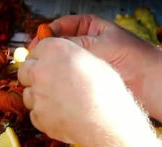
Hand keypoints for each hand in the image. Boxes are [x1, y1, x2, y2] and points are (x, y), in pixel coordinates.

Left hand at [17, 37, 134, 144]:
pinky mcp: (36, 115)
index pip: (38, 48)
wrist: (105, 121)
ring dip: (39, 96)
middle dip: (33, 74)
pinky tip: (61, 114)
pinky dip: (44, 114)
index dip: (43, 56)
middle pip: (25, 69)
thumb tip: (64, 60)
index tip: (47, 61)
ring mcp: (35, 95)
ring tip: (61, 101)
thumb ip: (71, 57)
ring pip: (28, 93)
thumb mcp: (93, 61)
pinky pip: (35, 113)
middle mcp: (40, 70)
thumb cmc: (105, 91)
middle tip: (48, 80)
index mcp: (55, 51)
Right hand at [38, 15, 161, 120]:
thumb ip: (73, 42)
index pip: (59, 27)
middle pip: (54, 46)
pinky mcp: (80, 80)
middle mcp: (82, 44)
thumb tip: (47, 44)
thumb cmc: (133, 57)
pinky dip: (55, 80)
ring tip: (40, 72)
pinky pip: (63, 78)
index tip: (36, 44)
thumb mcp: (100, 43)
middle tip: (34, 60)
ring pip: (57, 63)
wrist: (149, 83)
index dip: (45, 35)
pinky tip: (50, 83)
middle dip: (44, 52)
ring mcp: (80, 63)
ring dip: (48, 68)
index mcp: (88, 28)